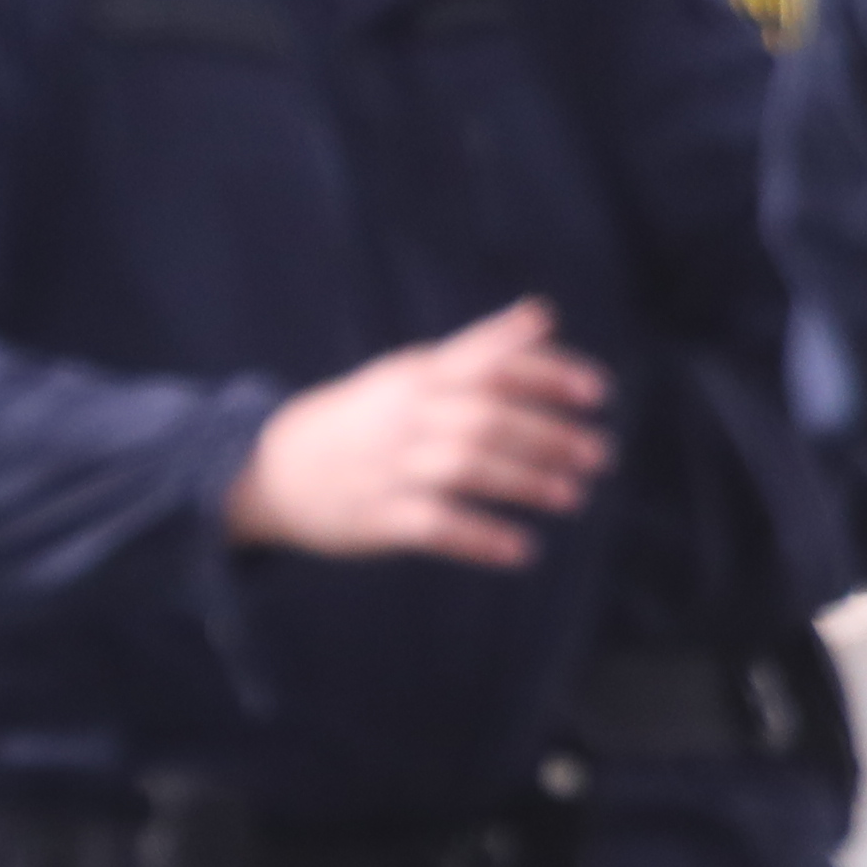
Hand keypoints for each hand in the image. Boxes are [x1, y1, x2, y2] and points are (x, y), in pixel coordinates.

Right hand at [222, 300, 611, 565]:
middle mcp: (405, 418)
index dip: (548, 375)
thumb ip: (479, 348)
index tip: (597, 392)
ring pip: (467, 469)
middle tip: (597, 455)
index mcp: (417, 377)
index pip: (491, 365)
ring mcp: (390, 468)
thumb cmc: (361, 417)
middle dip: (548, 436)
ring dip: (526, 483)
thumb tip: (543, 315)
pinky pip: (436, 526)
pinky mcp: (379, 518)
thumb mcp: (410, 372)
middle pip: (486, 419)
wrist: (269, 470)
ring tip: (572, 497)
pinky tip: (522, 551)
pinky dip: (481, 539)